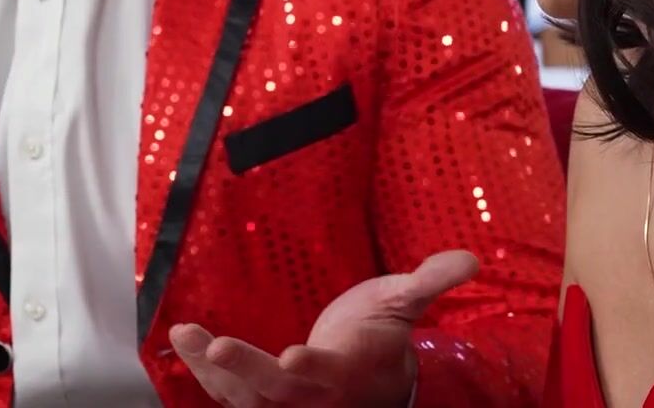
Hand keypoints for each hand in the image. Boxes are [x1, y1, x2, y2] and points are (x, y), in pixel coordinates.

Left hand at [169, 249, 477, 407]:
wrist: (369, 377)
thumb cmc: (383, 334)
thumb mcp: (405, 303)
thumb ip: (429, 282)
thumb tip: (470, 260)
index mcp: (349, 372)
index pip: (327, 376)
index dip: (309, 371)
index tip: (289, 358)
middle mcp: (314, 396)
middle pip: (275, 394)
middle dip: (244, 371)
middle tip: (219, 344)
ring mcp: (284, 401)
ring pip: (244, 396)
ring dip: (212, 369)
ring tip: (185, 333)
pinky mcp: (261, 395)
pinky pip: (228, 390)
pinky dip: (204, 369)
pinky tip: (183, 340)